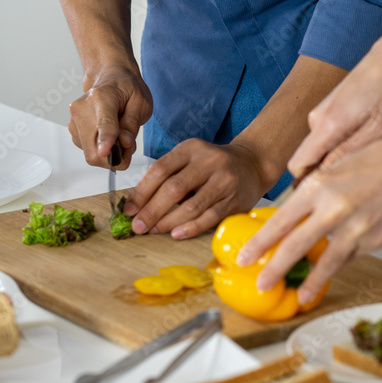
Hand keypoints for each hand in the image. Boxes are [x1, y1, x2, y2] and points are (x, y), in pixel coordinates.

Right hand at [68, 67, 151, 168]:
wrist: (110, 77)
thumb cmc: (126, 88)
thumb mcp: (141, 102)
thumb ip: (133, 123)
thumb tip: (124, 143)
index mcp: (102, 97)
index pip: (104, 123)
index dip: (106, 140)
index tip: (106, 152)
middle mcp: (82, 108)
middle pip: (93, 148)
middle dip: (114, 156)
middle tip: (128, 147)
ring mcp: (74, 120)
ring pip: (91, 153)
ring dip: (109, 152)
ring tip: (119, 134)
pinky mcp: (73, 130)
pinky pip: (88, 150)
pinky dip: (101, 149)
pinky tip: (108, 135)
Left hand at [123, 139, 270, 238]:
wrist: (252, 164)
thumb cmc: (212, 165)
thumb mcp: (190, 159)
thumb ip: (168, 176)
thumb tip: (138, 204)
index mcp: (191, 148)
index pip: (160, 169)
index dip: (142, 192)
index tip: (129, 209)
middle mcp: (209, 162)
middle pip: (174, 188)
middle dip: (152, 210)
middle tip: (138, 226)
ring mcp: (224, 181)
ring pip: (192, 206)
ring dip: (169, 221)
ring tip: (154, 230)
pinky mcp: (235, 200)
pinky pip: (209, 217)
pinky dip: (190, 228)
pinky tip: (176, 234)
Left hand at [237, 133, 381, 303]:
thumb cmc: (378, 160)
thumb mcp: (334, 169)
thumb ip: (314, 194)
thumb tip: (294, 216)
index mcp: (319, 187)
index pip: (280, 221)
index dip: (261, 243)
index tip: (246, 257)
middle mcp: (334, 209)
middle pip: (296, 246)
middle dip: (275, 269)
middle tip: (261, 283)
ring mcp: (356, 229)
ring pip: (326, 263)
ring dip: (310, 283)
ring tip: (299, 296)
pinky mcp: (375, 241)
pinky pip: (350, 257)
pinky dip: (339, 265)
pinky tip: (331, 273)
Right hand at [288, 7, 381, 177]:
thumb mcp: (378, 131)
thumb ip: (348, 155)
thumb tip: (326, 177)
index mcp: (326, 126)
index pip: (298, 166)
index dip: (308, 184)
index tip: (328, 193)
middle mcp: (316, 119)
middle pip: (309, 159)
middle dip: (329, 171)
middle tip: (360, 173)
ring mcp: (320, 113)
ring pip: (320, 149)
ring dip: (338, 156)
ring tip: (369, 150)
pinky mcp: (327, 110)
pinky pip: (327, 137)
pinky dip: (342, 143)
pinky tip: (366, 137)